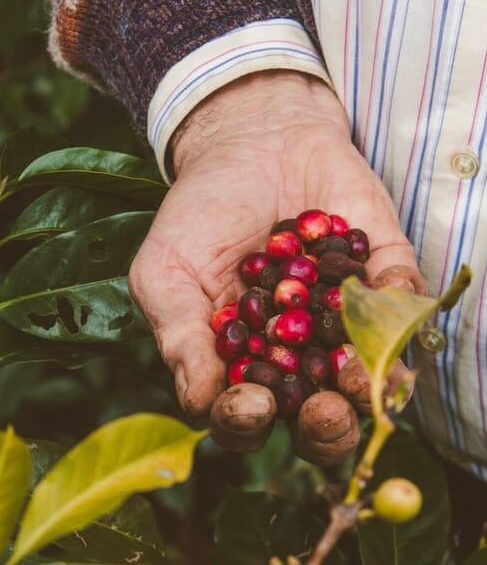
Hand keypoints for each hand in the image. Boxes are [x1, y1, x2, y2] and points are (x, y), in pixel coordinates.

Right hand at [128, 70, 424, 461]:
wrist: (248, 141)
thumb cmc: (200, 212)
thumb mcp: (166, 270)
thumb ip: (179, 335)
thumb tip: (201, 401)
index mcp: (241, 359)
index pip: (247, 413)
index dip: (248, 421)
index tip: (252, 402)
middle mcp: (297, 350)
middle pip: (317, 413)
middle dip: (325, 427)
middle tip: (321, 410)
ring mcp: (341, 315)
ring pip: (368, 373)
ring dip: (370, 383)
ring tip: (358, 373)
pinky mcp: (379, 273)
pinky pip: (401, 302)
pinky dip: (402, 308)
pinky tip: (388, 300)